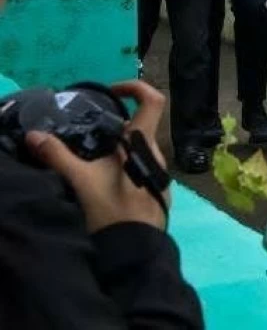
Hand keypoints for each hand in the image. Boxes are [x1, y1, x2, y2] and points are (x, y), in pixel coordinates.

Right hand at [26, 81, 170, 232]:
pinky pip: (139, 166)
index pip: (153, 100)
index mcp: (143, 143)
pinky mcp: (155, 189)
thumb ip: (57, 156)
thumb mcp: (80, 181)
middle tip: (86, 130)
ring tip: (89, 155)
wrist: (134, 251)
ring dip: (116, 147)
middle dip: (114, 124)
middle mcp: (156, 153)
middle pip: (139, 126)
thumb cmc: (111, 210)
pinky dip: (121, 164)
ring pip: (137, 148)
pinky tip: (101, 179)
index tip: (111, 92)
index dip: (135, 88)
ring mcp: (158, 172)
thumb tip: (34, 135)